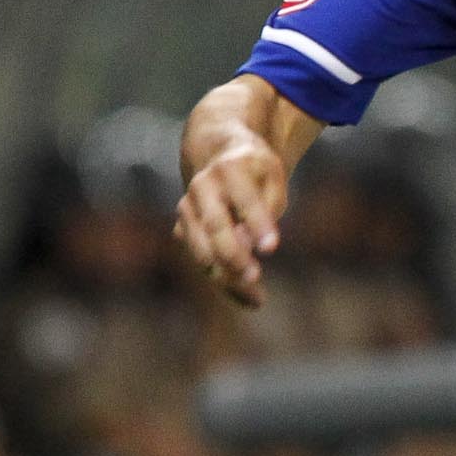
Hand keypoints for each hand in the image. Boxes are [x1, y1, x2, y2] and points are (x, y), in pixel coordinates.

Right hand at [173, 137, 289, 308]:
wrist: (220, 156)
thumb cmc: (257, 174)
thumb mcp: (272, 182)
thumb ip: (265, 210)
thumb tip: (248, 246)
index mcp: (230, 169)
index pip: (246, 200)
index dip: (258, 224)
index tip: (272, 248)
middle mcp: (202, 188)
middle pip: (215, 226)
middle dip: (233, 254)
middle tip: (255, 276)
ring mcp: (187, 208)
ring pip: (201, 248)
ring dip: (226, 274)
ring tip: (256, 296)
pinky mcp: (183, 228)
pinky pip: (201, 259)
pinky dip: (224, 282)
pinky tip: (251, 300)